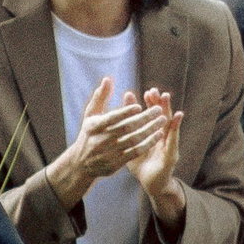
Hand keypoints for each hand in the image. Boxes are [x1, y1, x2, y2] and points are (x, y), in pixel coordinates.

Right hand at [52, 77, 160, 202]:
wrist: (81, 164)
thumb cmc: (89, 133)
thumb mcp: (90, 115)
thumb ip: (100, 97)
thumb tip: (108, 79)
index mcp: (93, 127)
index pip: (112, 118)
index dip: (125, 112)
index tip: (139, 105)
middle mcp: (101, 141)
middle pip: (126, 128)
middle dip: (144, 118)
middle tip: (158, 109)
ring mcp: (109, 153)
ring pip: (134, 140)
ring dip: (150, 130)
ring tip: (162, 120)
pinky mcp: (116, 164)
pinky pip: (135, 152)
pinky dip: (148, 143)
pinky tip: (158, 135)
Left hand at [126, 88, 186, 224]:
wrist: (151, 184)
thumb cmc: (141, 164)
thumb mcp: (131, 145)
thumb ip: (127, 131)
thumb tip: (119, 117)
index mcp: (152, 134)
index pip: (151, 116)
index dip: (149, 104)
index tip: (145, 92)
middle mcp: (162, 137)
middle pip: (161, 116)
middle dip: (159, 103)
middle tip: (154, 90)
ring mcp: (168, 145)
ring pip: (169, 124)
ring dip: (168, 109)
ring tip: (166, 97)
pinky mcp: (171, 155)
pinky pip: (174, 139)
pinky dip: (176, 127)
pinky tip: (178, 116)